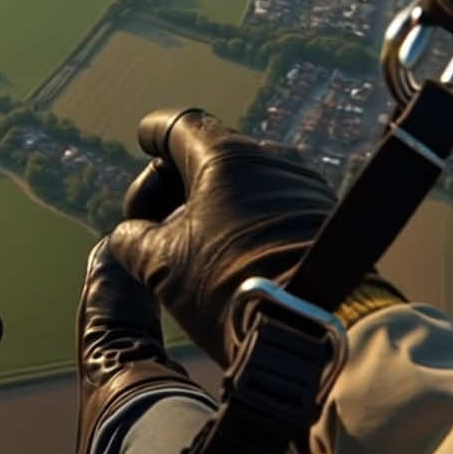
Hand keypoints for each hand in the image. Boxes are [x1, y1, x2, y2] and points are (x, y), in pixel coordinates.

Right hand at [108, 109, 335, 366]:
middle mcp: (268, 156)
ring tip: (195, 250)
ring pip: (243, 180)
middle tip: (154, 226)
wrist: (316, 327)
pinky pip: (273, 201)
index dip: (154, 133)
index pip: (178, 125)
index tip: (144, 141)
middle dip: (176, 183)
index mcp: (224, 155)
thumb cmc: (230, 288)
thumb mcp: (161, 266)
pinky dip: (247, 218)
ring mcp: (301, 183)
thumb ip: (133, 238)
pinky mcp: (324, 214)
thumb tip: (128, 235)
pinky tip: (235, 258)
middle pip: (209, 154)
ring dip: (213, 204)